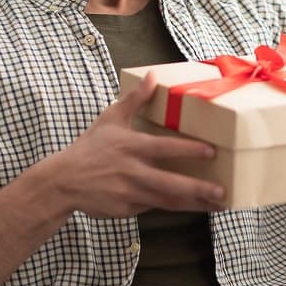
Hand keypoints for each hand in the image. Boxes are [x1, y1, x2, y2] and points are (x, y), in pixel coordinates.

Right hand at [44, 72, 226, 218]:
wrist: (63, 182)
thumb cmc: (90, 147)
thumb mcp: (110, 119)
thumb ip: (135, 100)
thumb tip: (153, 76)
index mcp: (131, 147)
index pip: (164, 148)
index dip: (187, 150)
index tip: (211, 152)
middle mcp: (133, 172)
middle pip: (170, 183)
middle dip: (197, 189)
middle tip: (222, 191)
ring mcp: (130, 194)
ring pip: (168, 201)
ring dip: (195, 204)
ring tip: (219, 206)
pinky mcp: (127, 210)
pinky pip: (154, 207)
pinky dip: (175, 207)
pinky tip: (196, 207)